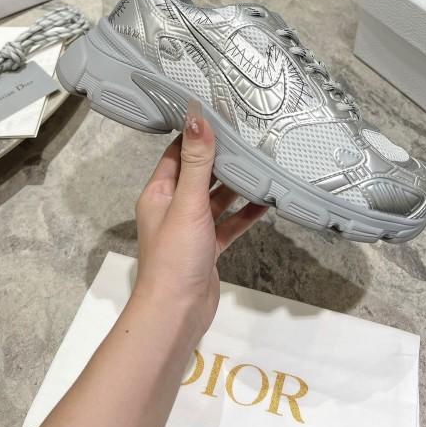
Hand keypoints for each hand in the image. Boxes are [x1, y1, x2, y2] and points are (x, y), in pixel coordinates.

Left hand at [132, 99, 266, 339]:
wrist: (177, 312)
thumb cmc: (176, 255)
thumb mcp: (189, 203)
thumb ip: (198, 161)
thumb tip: (197, 116)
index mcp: (159, 193)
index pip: (176, 153)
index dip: (196, 134)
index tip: (220, 114)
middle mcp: (173, 207)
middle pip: (199, 174)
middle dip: (221, 157)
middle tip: (249, 135)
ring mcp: (191, 228)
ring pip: (216, 199)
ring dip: (235, 185)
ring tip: (262, 163)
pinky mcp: (207, 247)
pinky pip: (228, 224)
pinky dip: (244, 214)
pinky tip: (266, 202)